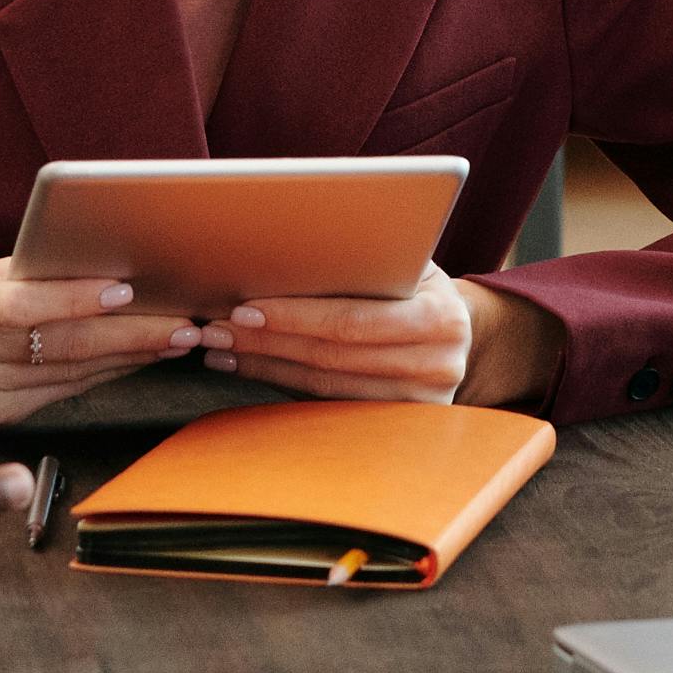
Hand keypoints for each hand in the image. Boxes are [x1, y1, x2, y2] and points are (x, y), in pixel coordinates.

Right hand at [0, 261, 195, 426]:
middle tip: (182, 324)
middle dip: (130, 337)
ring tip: (176, 340)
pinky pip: (64, 395)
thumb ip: (32, 272)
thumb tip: (105, 261)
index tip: (124, 289)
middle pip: (61, 348)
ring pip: (71, 376)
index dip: (76, 299)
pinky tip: (138, 361)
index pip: (25, 305)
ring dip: (131, 359)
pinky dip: (106, 376)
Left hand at [214, 266, 480, 404]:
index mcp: (440, 318)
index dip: (293, 317)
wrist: (457, 328)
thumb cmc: (416, 282)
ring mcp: (421, 404)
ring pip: (325, 387)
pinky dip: (285, 383)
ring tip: (222, 349)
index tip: (242, 309)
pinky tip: (251, 367)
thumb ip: (367, 256)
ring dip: (265, 366)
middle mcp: (439, 366)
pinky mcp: (401, 426)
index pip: (351, 322)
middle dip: (266, 342)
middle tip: (214, 329)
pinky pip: (330, 405)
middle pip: (331, 358)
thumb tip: (285, 246)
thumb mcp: (406, 260)